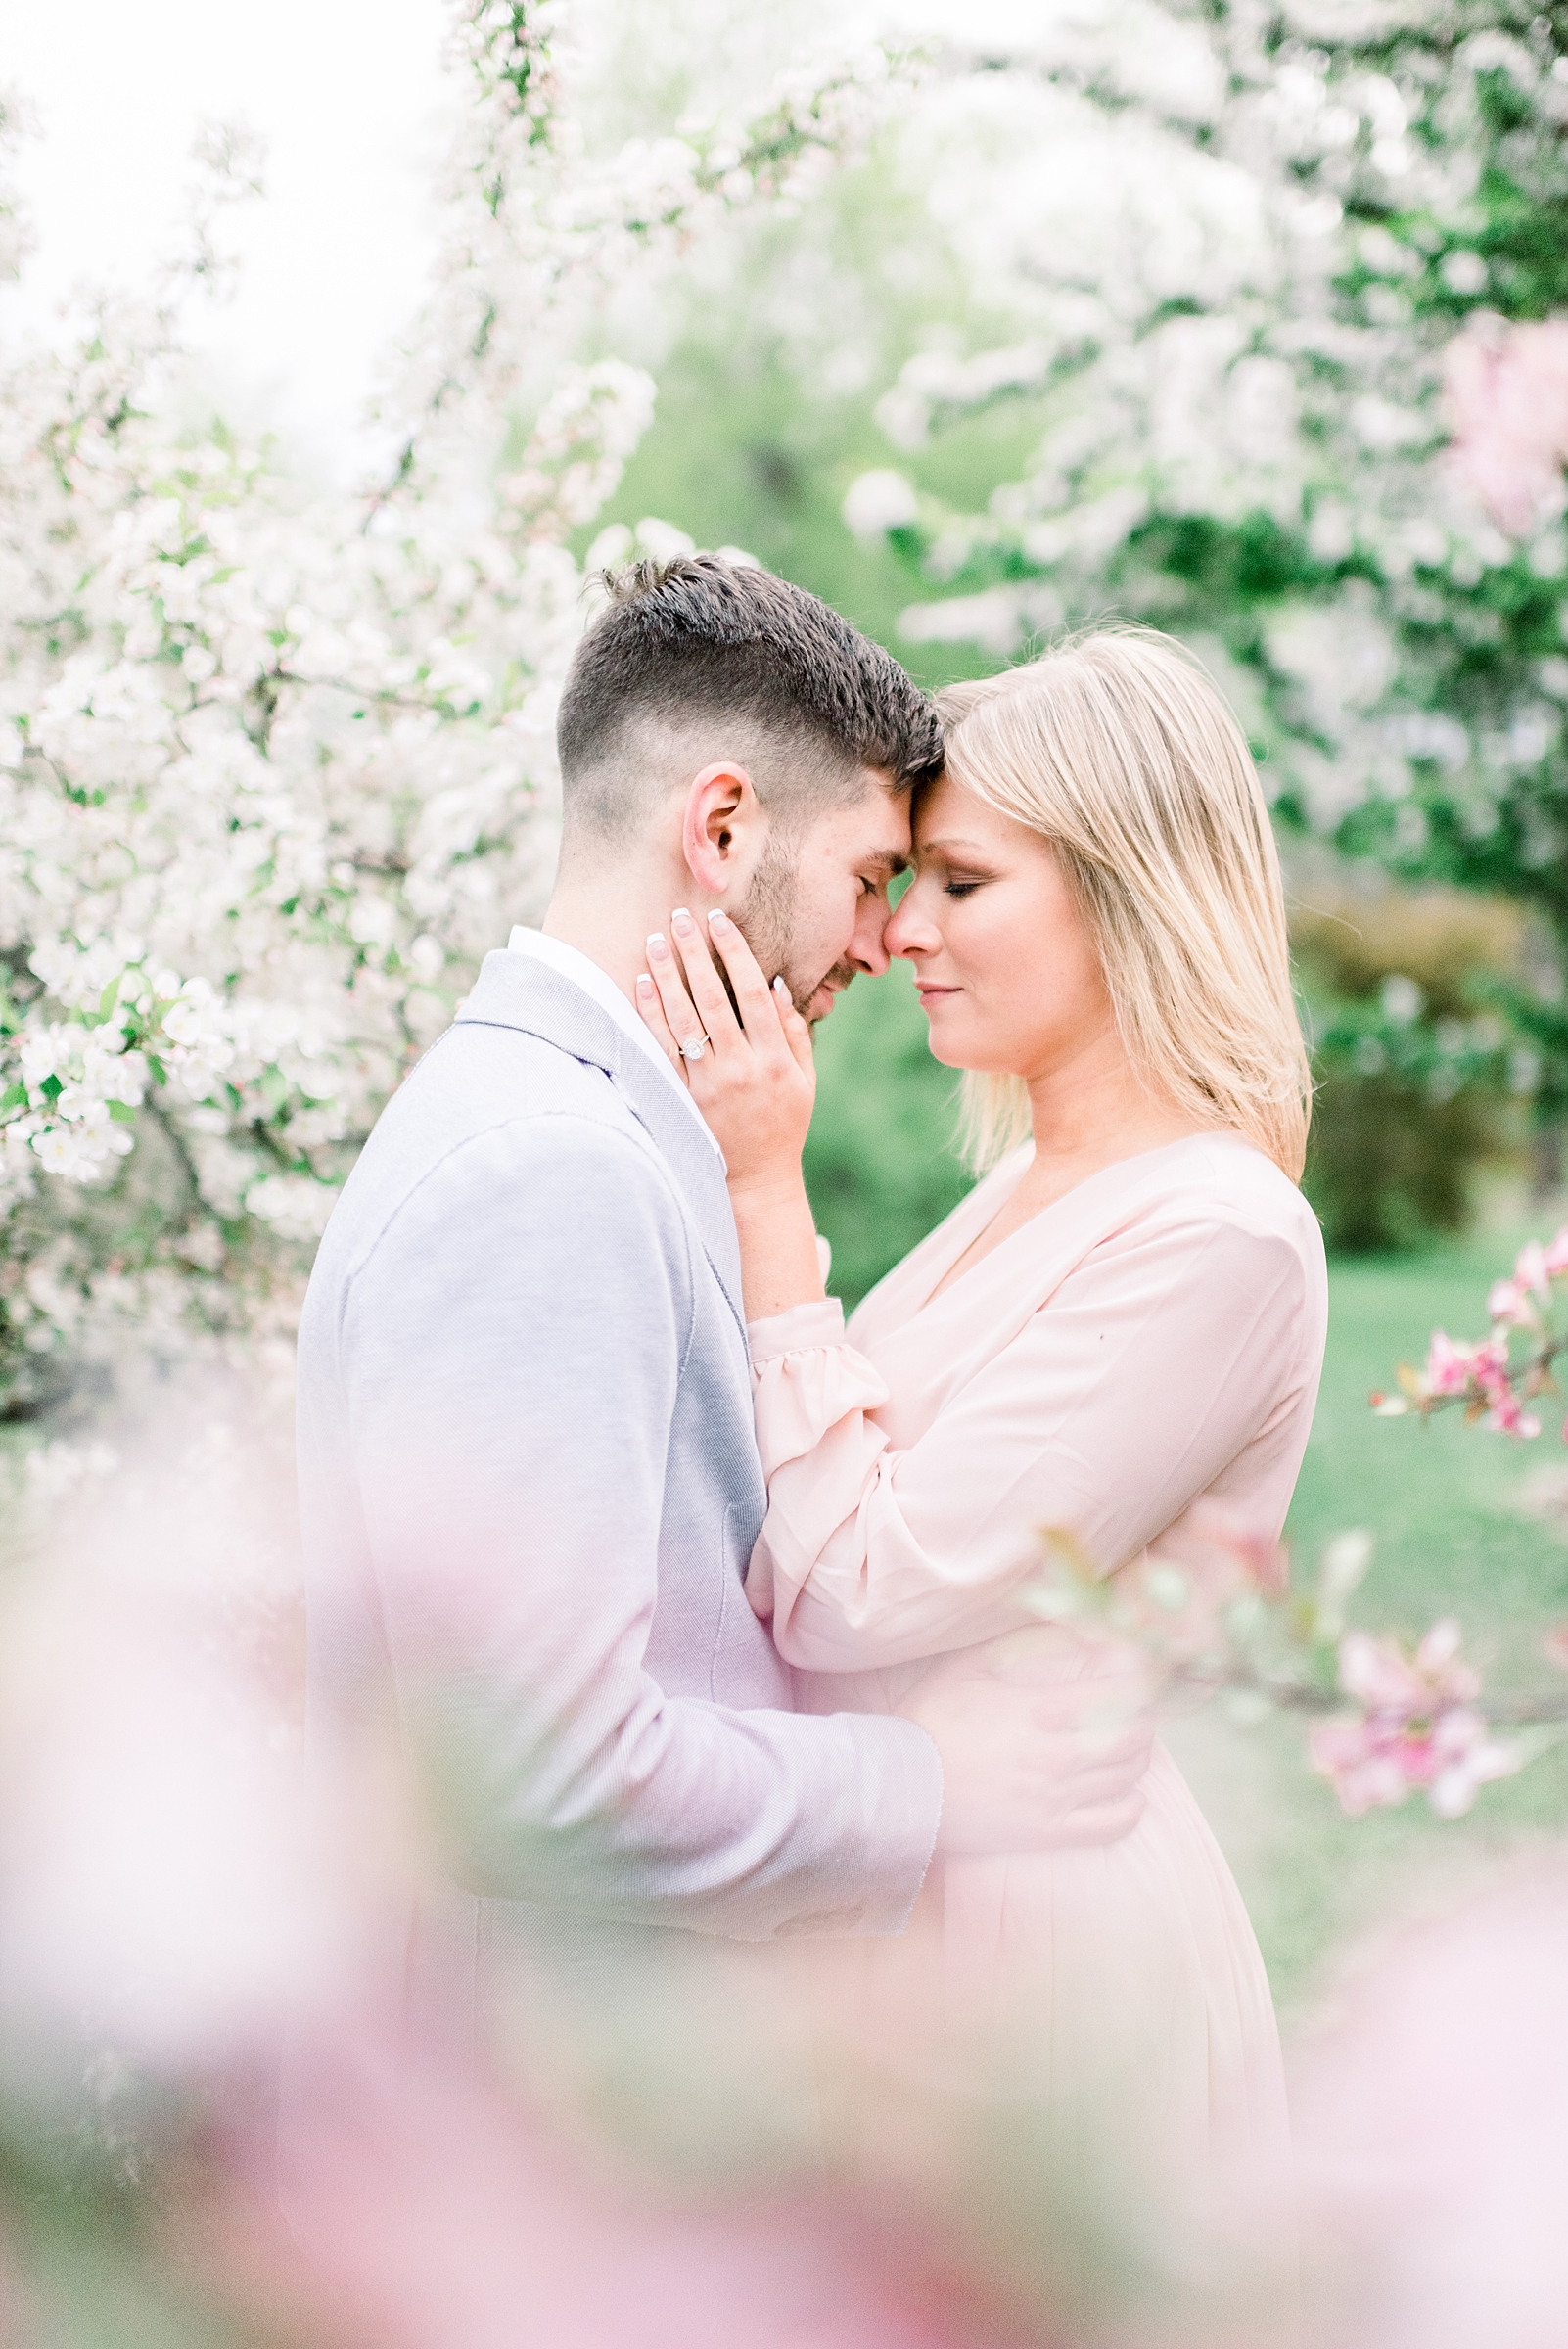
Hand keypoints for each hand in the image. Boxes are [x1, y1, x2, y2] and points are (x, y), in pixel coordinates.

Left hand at [636, 908, 816, 1192]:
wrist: (755, 1180)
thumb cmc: (784, 1125)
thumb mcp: (804, 1081)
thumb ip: (794, 1033)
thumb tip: (776, 985)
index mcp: (774, 1061)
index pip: (753, 993)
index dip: (736, 953)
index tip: (721, 921)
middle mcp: (739, 1069)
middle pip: (712, 999)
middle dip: (695, 953)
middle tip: (680, 917)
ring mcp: (707, 1085)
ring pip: (682, 1020)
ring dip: (666, 976)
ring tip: (655, 940)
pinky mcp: (682, 1099)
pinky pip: (662, 1049)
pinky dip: (650, 1015)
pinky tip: (642, 985)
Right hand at [899, 1628, 1155, 1852]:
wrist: (901, 1784)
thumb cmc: (932, 1720)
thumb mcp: (970, 1667)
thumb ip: (1016, 1643)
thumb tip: (1057, 1622)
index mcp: (1042, 1710)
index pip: (1120, 1694)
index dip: (1141, 1681)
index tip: (1139, 1672)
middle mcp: (1058, 1756)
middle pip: (1135, 1739)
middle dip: (1144, 1719)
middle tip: (1135, 1709)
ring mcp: (1056, 1798)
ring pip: (1128, 1779)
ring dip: (1137, 1758)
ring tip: (1126, 1745)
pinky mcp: (1047, 1833)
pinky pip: (1112, 1825)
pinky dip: (1129, 1809)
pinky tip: (1125, 1795)